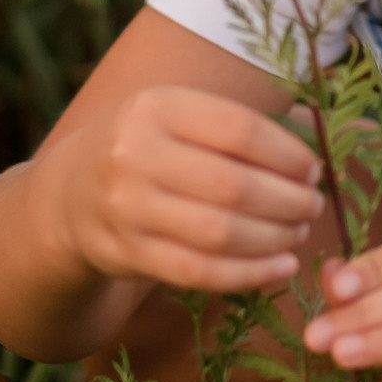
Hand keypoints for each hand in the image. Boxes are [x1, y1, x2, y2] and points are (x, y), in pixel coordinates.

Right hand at [60, 85, 325, 291]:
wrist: (68, 195)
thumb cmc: (146, 147)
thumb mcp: (174, 114)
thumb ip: (233, 126)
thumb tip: (313, 156)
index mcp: (156, 107)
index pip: (240, 130)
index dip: (288, 155)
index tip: (314, 169)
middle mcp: (135, 154)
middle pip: (233, 186)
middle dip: (288, 201)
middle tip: (313, 206)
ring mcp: (127, 208)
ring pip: (219, 234)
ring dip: (274, 239)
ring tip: (298, 233)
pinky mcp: (126, 253)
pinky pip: (200, 272)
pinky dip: (249, 274)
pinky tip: (280, 267)